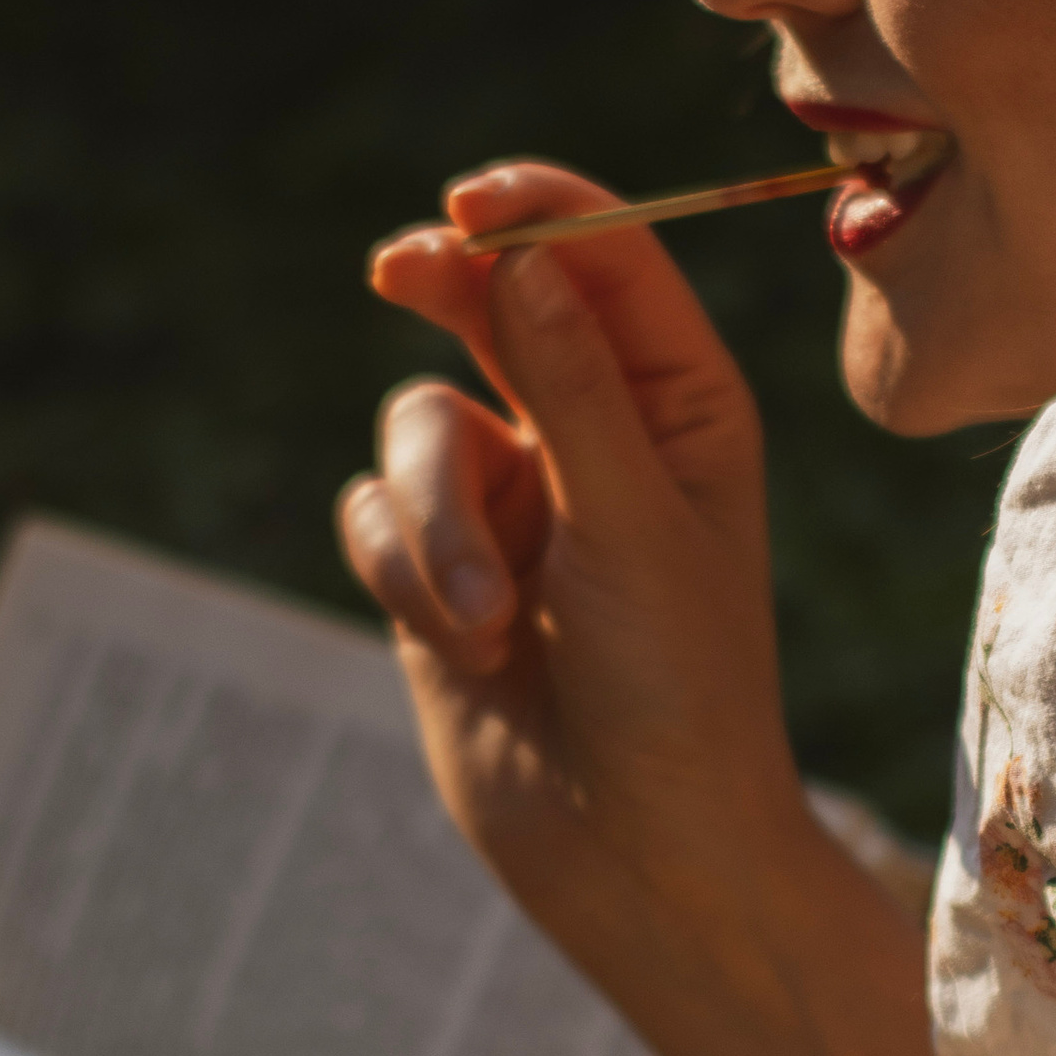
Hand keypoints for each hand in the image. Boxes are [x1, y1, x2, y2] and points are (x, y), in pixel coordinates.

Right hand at [340, 166, 818, 972]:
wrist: (637, 852)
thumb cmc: (681, 691)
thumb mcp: (637, 526)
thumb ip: (572, 389)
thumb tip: (520, 260)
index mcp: (682, 406)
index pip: (606, 265)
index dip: (537, 215)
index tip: (473, 203)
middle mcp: (594, 435)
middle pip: (496, 306)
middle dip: (446, 288)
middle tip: (398, 266)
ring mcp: (510, 501)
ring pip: (418, 423)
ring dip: (435, 517)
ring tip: (486, 615)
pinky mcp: (436, 571)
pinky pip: (373, 511)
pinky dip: (405, 571)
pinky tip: (467, 647)